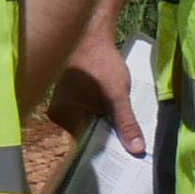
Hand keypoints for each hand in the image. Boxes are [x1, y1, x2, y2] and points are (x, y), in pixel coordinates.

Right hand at [44, 18, 140, 155]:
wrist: (91, 34)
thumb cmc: (99, 64)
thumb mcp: (117, 96)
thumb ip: (126, 124)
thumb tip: (136, 151)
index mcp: (63, 116)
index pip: (84, 144)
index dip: (104, 151)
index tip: (122, 159)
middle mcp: (58, 114)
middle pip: (86, 134)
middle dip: (106, 139)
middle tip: (129, 149)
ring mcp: (63, 104)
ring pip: (89, 123)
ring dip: (105, 126)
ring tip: (124, 134)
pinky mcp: (71, 96)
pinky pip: (87, 112)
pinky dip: (101, 115)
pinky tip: (113, 115)